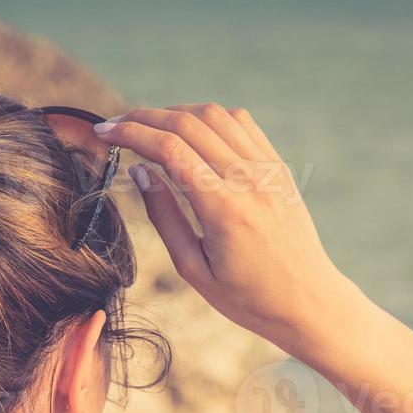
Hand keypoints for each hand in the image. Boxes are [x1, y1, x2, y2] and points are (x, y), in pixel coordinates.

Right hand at [95, 105, 354, 349]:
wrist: (309, 301)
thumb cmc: (248, 298)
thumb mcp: (194, 270)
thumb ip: (164, 217)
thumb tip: (140, 171)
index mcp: (224, 209)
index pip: (169, 149)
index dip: (130, 133)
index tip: (103, 132)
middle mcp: (249, 180)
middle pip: (188, 123)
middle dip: (144, 116)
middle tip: (115, 124)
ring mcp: (268, 169)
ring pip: (214, 115)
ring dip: (175, 111)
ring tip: (148, 126)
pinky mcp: (279, 168)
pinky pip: (241, 124)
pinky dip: (209, 117)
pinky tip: (190, 130)